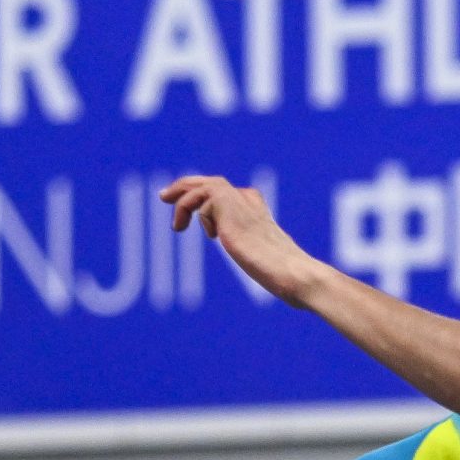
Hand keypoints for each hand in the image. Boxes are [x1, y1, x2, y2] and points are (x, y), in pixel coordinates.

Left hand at [158, 175, 320, 303]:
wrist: (295, 273)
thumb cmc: (288, 277)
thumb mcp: (271, 262)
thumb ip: (264, 256)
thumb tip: (274, 273)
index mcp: (258, 213)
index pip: (229, 193)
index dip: (208, 200)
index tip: (195, 214)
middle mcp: (249, 203)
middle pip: (211, 182)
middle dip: (186, 187)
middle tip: (165, 197)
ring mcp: (239, 204)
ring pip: (202, 186)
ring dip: (181, 198)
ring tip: (175, 225)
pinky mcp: (228, 210)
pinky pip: (198, 201)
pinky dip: (189, 212)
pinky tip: (196, 232)